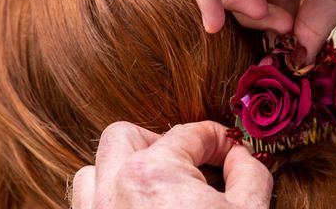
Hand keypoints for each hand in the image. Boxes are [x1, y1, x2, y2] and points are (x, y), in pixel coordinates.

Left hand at [71, 121, 271, 208]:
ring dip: (123, 168)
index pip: (188, 133)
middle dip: (159, 141)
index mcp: (154, 173)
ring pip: (95, 168)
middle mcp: (114, 188)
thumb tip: (241, 157)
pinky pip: (86, 204)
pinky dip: (109, 198)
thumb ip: (249, 173)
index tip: (229, 151)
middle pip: (125, 135)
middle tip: (188, 163)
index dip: (216, 138)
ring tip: (158, 187)